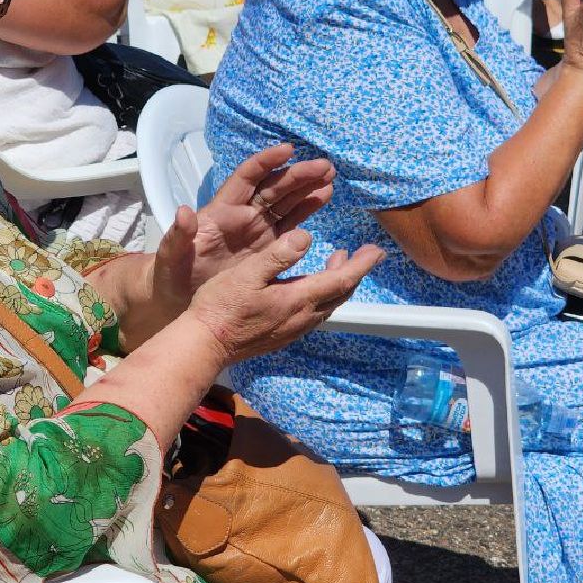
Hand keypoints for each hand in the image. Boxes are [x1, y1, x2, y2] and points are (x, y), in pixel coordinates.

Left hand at [150, 143, 338, 312]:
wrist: (180, 298)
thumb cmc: (172, 274)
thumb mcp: (171, 256)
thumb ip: (178, 236)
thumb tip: (184, 212)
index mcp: (221, 211)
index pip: (246, 178)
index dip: (266, 162)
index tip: (288, 150)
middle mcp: (242, 214)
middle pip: (273, 187)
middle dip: (297, 174)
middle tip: (324, 166)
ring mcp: (257, 229)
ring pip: (286, 202)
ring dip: (306, 188)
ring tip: (329, 178)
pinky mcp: (268, 247)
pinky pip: (291, 223)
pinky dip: (307, 209)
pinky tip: (323, 197)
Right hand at [185, 231, 383, 363]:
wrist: (204, 346)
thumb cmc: (221, 306)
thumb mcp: (247, 273)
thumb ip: (278, 255)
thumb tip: (306, 237)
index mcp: (297, 299)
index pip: (341, 280)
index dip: (361, 264)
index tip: (377, 250)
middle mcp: (302, 317)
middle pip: (340, 294)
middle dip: (356, 272)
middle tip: (366, 253)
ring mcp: (293, 329)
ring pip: (328, 304)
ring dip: (339, 283)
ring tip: (339, 261)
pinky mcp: (283, 335)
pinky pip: (315, 313)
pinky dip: (323, 294)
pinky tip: (311, 286)